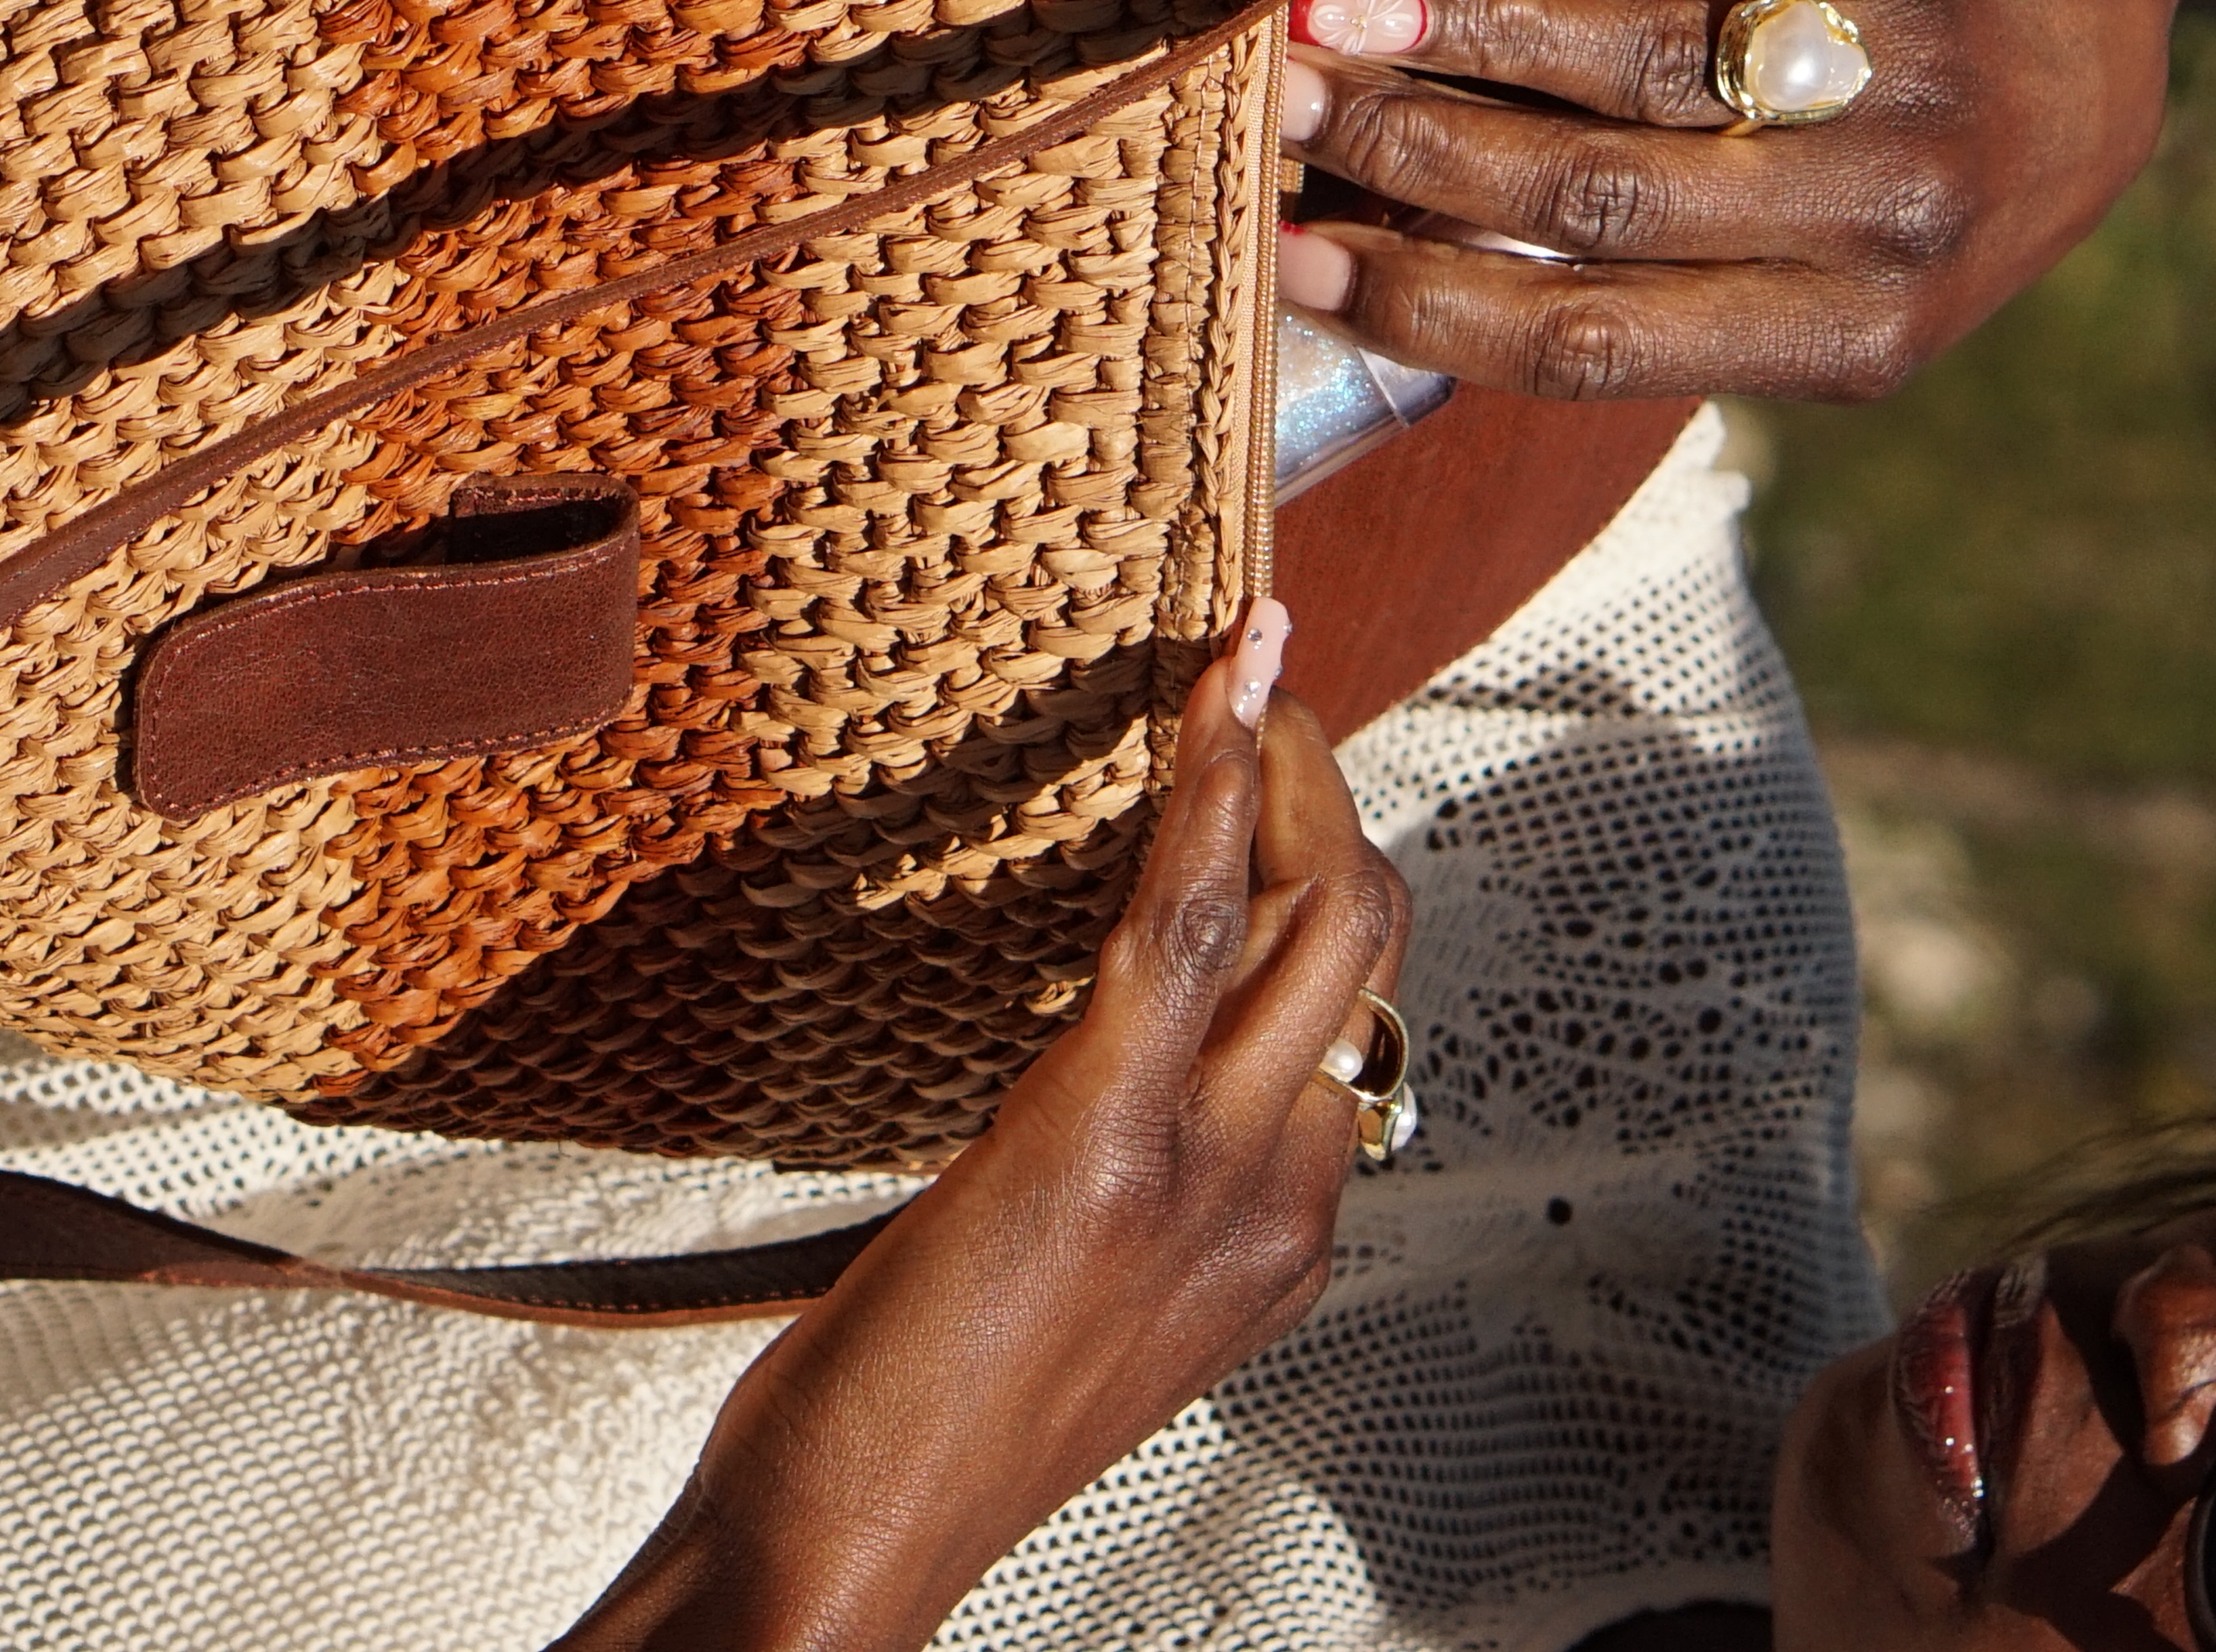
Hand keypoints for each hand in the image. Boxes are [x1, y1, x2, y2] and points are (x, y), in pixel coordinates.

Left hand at [555, 602, 1407, 1651]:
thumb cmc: (919, 1428)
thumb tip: (1117, 1078)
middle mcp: (1277, 1198)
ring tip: (1251, 667)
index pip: (1349, 1017)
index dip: (1316, 876)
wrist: (847, 1547)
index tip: (1265, 779)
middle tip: (1267, 697)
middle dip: (1328, 793)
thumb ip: (1131, 1185)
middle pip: (1367, 940)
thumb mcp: (1074, 1304)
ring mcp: (1208, 1171)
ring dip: (1283, 764)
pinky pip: (1191, 924)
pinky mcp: (1101, 1134)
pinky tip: (1210, 706)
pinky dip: (1211, 789)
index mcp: (1278, 1237)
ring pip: (1315, 913)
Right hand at [1272, 0, 2181, 405]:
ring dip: (1488, 23)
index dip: (1420, 302)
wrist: (2116, 56)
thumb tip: (1377, 275)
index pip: (1585, 344)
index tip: (1283, 259)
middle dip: (1414, 147)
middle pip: (1599, 194)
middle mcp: (1883, 232)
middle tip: (1278, 102)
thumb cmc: (1898, 188)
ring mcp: (1920, 86)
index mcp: (1835, 351)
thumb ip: (1650, 294)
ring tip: (1347, 1)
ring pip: (1669, 63)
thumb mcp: (1814, 296)